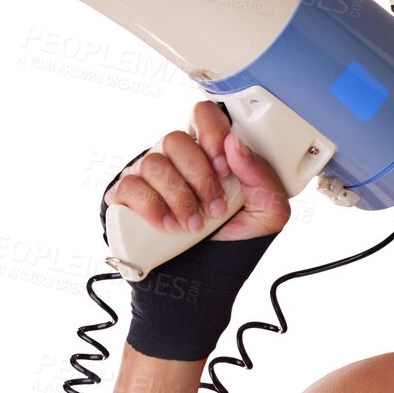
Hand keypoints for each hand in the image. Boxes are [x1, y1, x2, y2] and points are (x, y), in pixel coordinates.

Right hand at [103, 99, 290, 241]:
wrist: (206, 278)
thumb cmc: (235, 239)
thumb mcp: (268, 211)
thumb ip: (261, 175)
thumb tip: (235, 144)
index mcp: (209, 152)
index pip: (203, 114)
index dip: (212, 134)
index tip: (225, 168)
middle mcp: (175, 157)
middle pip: (176, 139)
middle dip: (200, 179)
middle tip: (214, 209)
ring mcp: (147, 174)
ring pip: (154, 164)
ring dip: (180, 199)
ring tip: (194, 226)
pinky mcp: (125, 196)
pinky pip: (131, 187)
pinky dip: (153, 209)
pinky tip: (168, 226)